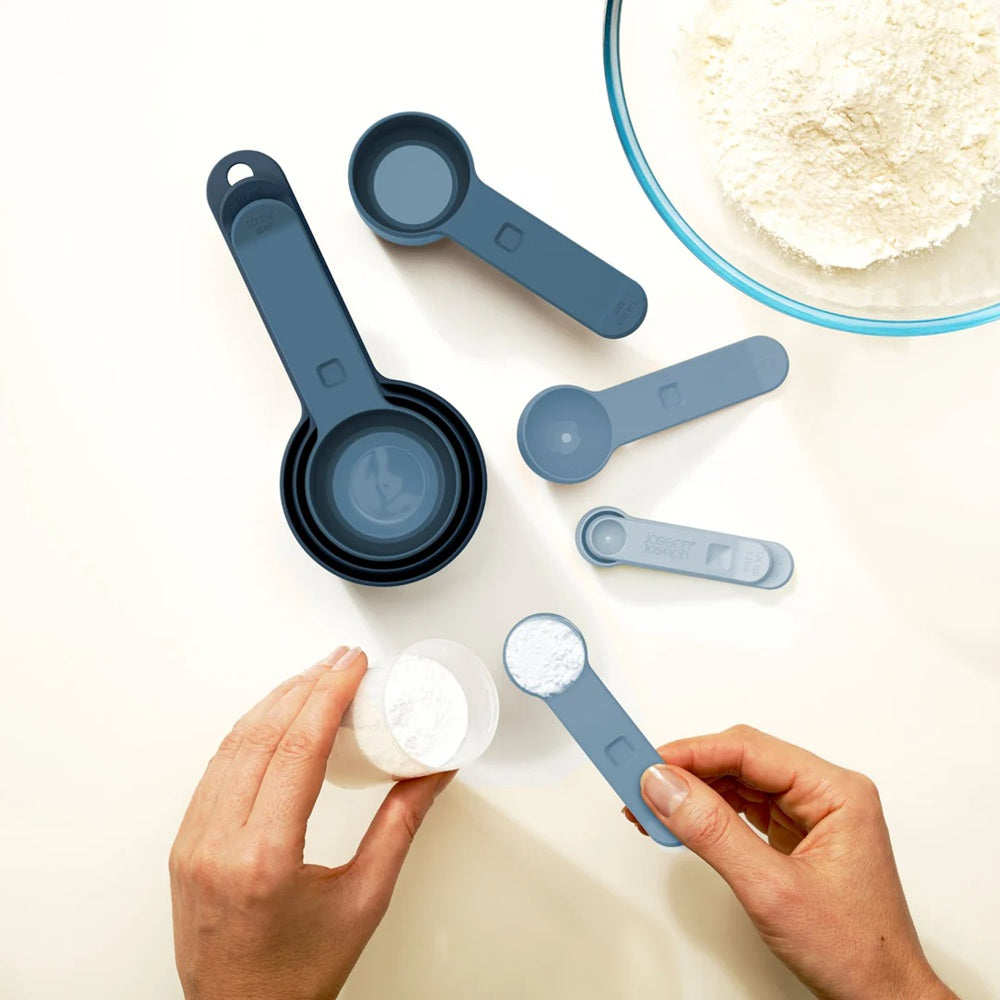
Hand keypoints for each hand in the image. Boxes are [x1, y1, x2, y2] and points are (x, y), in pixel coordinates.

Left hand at [170, 646, 453, 999]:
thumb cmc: (299, 975)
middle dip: (305, 686)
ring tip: (312, 677)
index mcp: (265, 857)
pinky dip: (248, 732)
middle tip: (340, 661)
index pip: (298, 748)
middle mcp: (219, 844)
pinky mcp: (186, 844)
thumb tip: (432, 772)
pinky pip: (216, 769)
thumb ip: (401, 826)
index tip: (352, 665)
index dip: (328, 695)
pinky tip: (272, 718)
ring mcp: (194, 842)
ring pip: (233, 745)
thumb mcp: (365, 899)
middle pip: (263, 736)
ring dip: (274, 702)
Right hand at [629, 725, 954, 999]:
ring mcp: (812, 814)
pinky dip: (707, 813)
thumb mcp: (771, 889)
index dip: (691, 753)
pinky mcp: (797, 834)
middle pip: (741, 760)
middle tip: (639, 782)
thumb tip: (666, 786)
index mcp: (836, 792)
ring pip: (738, 782)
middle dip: (687, 771)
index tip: (646, 762)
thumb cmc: (857, 951)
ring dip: (692, 792)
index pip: (749, 750)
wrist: (883, 999)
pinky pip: (743, 808)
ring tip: (650, 805)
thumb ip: (713, 832)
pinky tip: (679, 821)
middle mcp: (825, 794)